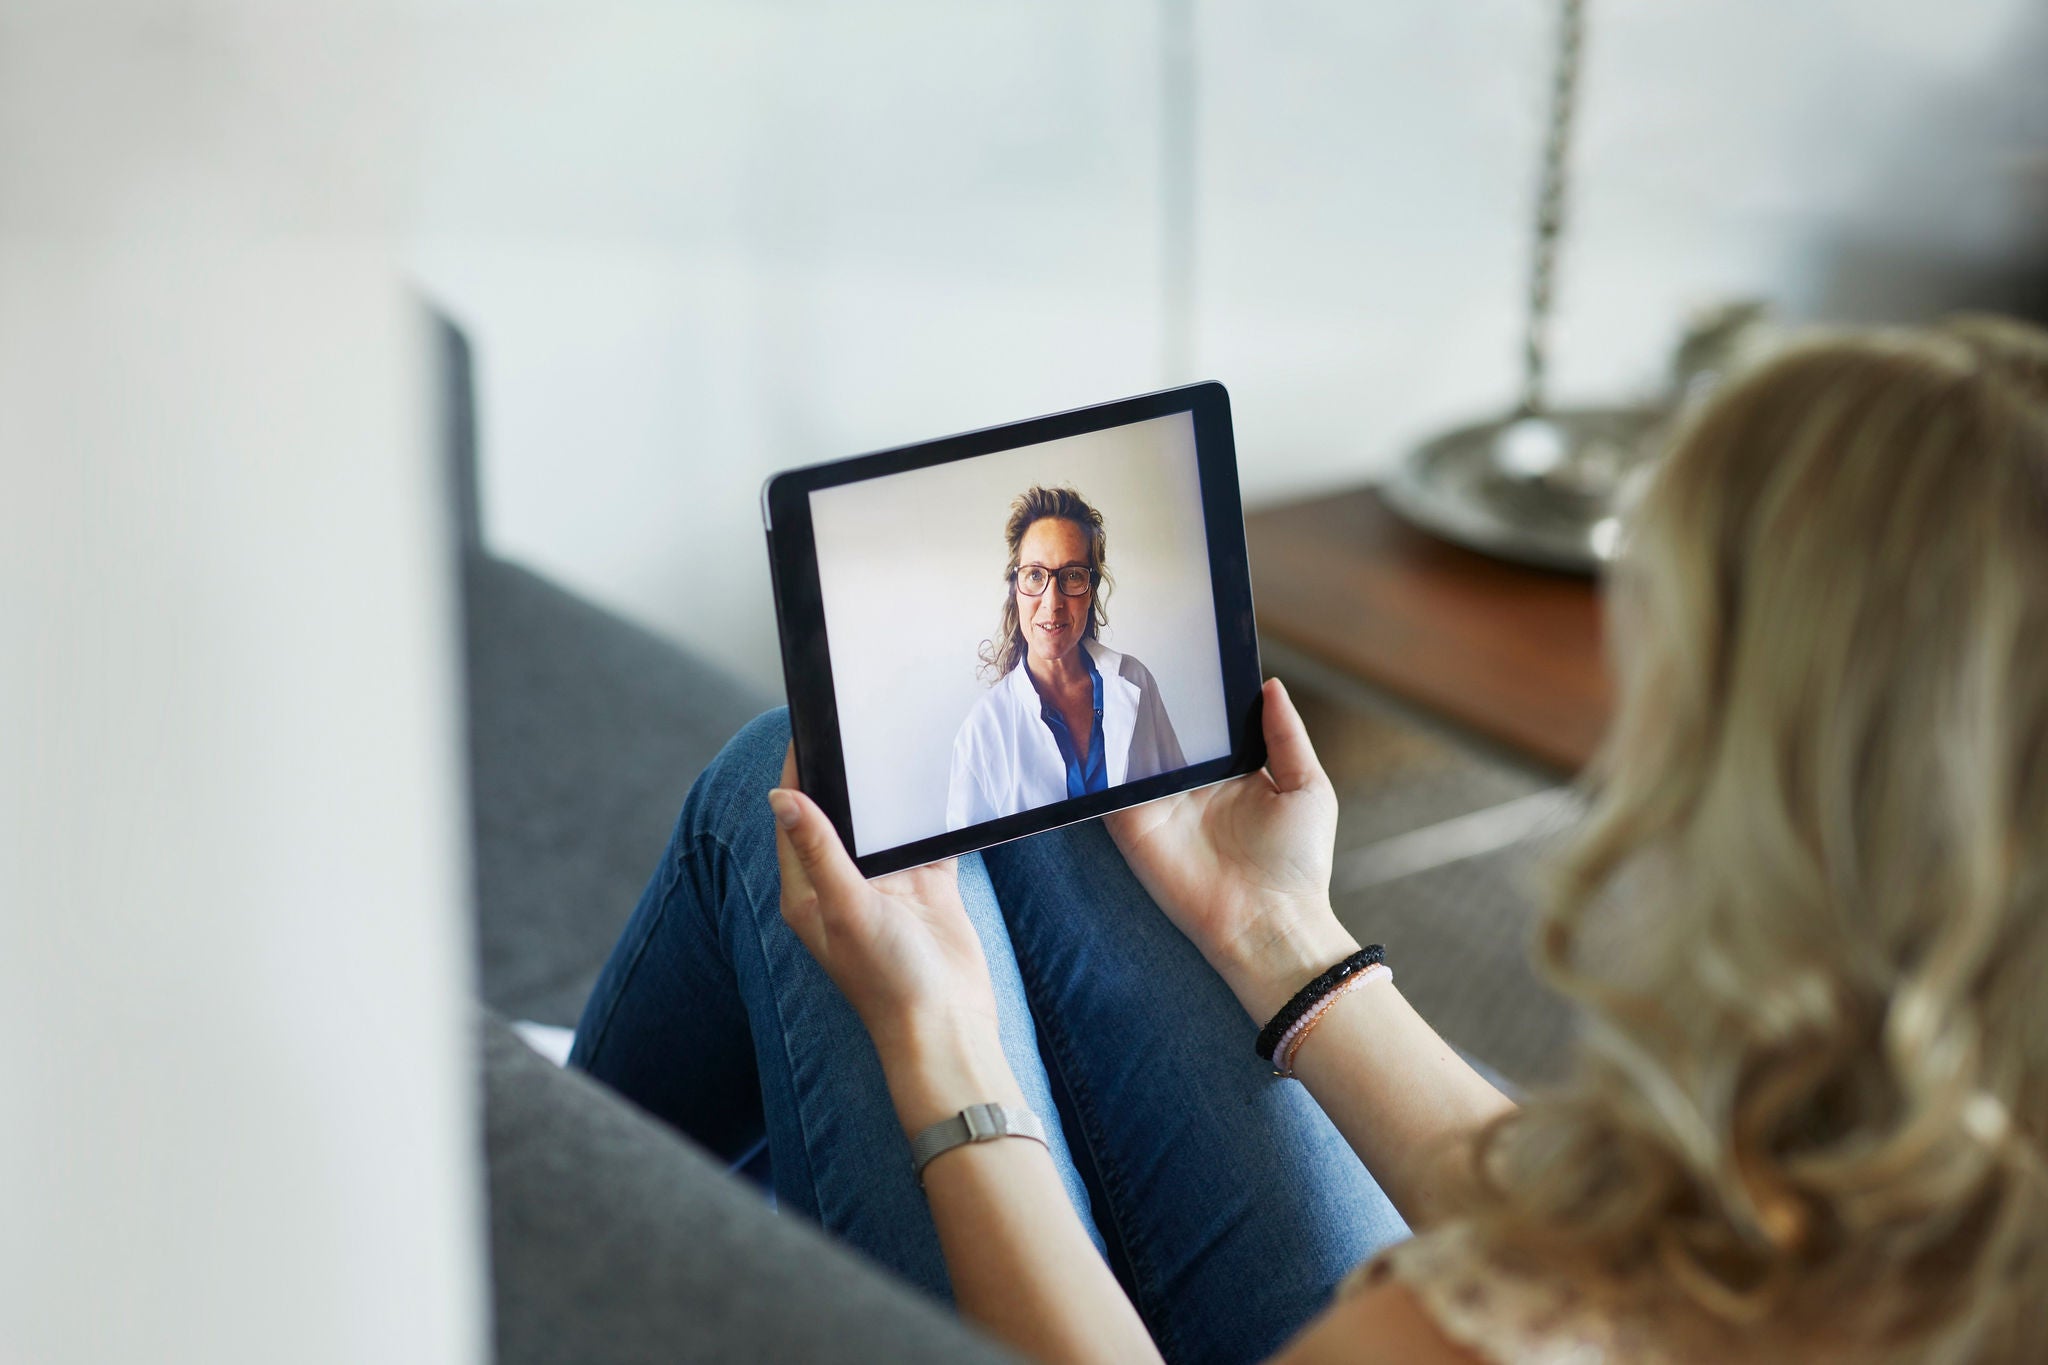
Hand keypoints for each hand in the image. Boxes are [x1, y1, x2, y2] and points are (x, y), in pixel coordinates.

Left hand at [769, 745, 1022, 1131]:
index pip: (792, 817)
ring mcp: (888, 887)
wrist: (948, 1026)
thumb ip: (818, 850)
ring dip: (888, 795)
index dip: (796, 773)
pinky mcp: (927, 890)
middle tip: (855, 723)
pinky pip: (926, 841)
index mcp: (808, 891)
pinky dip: (931, 818)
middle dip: (844, 776)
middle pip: (838, 815)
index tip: (807, 728)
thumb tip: (780, 796)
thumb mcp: (846, 907)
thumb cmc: (887, 979)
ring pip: (883, 825)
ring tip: (894, 742)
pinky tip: (939, 786)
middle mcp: (844, 885)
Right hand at [1104, 677, 1357, 1022]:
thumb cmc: (1298, 863)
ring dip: (1118, 725)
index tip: (1186, 650)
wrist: (1268, 924)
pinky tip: (1093, 727)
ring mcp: (1159, 805)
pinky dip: (1098, 761)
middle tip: (1137, 653)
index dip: (1197, 694)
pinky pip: (1109, 787)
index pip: (1207, 725)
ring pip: (1131, 753)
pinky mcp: (1133, 827)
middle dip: (1150, 701)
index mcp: (1232, 773)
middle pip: (1164, 733)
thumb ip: (1287, 735)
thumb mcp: (1308, 787)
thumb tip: (1270, 685)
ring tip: (1106, 679)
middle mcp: (1192, 786)